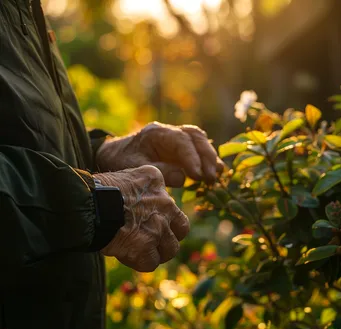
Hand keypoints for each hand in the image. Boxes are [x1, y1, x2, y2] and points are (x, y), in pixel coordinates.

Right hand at [94, 165, 189, 271]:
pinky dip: (140, 262)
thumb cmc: (100, 190)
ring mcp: (158, 228)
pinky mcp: (146, 247)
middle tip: (154, 240)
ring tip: (140, 251)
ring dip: (157, 253)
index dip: (164, 217)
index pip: (172, 204)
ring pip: (170, 249)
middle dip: (170, 236)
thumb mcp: (127, 176)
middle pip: (182, 228)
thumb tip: (144, 199)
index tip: (151, 220)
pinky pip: (151, 263)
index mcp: (157, 183)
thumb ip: (143, 186)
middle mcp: (165, 204)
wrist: (88, 204)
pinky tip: (127, 255)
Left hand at [96, 122, 223, 186]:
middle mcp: (168, 131)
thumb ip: (158, 170)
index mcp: (156, 133)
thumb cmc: (122, 160)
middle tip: (211, 177)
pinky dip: (206, 159)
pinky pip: (197, 148)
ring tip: (216, 175)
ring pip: (199, 139)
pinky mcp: (179, 147)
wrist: (115, 154)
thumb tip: (183, 178)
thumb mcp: (134, 167)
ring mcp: (175, 137)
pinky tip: (214, 171)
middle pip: (194, 136)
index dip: (192, 158)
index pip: (181, 141)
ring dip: (209, 156)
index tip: (199, 175)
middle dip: (206, 156)